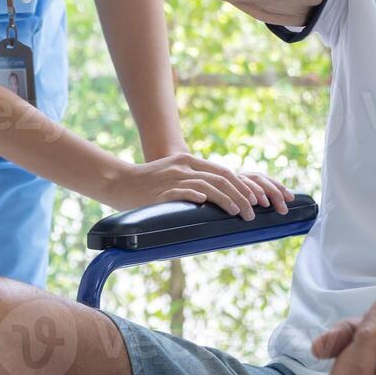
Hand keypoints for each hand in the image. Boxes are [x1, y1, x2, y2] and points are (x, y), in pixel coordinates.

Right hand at [112, 153, 292, 220]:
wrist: (117, 182)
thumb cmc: (147, 185)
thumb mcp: (173, 175)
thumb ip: (193, 182)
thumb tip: (216, 198)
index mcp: (189, 161)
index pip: (224, 172)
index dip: (243, 185)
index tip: (258, 199)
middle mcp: (184, 166)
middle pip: (222, 178)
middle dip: (242, 195)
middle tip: (256, 211)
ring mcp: (173, 178)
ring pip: (209, 186)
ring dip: (228, 200)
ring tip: (241, 213)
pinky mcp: (162, 192)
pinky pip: (184, 193)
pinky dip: (199, 197)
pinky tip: (209, 206)